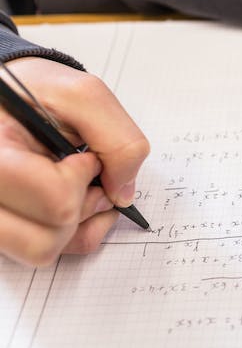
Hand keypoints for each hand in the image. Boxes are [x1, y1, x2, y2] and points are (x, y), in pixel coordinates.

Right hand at [0, 58, 149, 265]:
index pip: (53, 198)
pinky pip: (48, 252)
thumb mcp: (83, 96)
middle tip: (84, 175)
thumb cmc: (40, 95)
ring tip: (77, 186)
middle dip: (81, 206)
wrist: (13, 100)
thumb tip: (123, 193)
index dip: (82, 179)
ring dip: (77, 222)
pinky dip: (75, 231)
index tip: (83, 157)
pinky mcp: (5, 230)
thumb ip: (118, 140)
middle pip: (45, 238)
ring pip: (43, 250)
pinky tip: (77, 200)